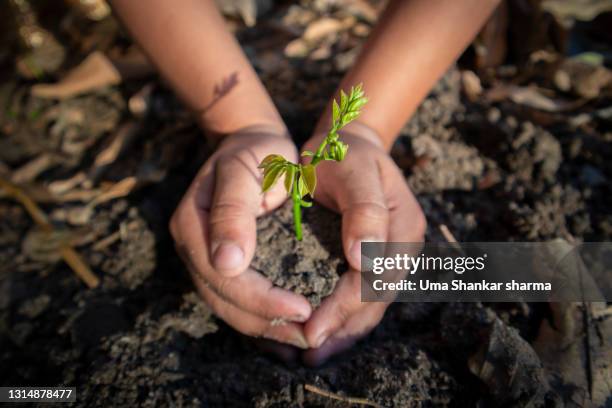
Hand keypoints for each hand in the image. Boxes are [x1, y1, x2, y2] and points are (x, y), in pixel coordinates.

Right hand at [170, 126, 311, 348]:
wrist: (252, 142)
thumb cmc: (256, 151)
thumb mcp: (244, 169)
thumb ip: (233, 212)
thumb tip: (227, 263)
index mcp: (192, 226)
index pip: (225, 278)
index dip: (262, 300)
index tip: (303, 310)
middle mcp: (194, 248)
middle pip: (224, 300)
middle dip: (267, 323)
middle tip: (310, 335)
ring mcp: (205, 257)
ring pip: (230, 307)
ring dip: (266, 327)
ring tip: (304, 337)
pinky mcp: (223, 263)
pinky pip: (238, 300)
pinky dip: (263, 318)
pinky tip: (289, 331)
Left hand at [301, 124, 425, 364]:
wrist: (345, 144)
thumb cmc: (342, 152)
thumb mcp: (351, 169)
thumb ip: (363, 210)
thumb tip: (363, 261)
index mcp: (403, 226)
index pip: (376, 279)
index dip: (344, 307)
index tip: (310, 328)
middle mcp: (402, 247)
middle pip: (376, 300)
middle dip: (341, 327)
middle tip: (306, 350)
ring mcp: (391, 256)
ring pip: (371, 306)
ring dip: (343, 331)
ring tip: (311, 352)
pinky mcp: (374, 261)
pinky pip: (361, 297)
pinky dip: (342, 318)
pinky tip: (321, 332)